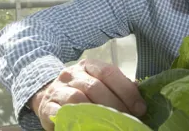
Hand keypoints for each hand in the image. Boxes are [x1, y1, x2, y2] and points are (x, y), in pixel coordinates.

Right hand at [29, 59, 146, 130]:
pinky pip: (60, 113)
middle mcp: (73, 73)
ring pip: (77, 98)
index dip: (126, 90)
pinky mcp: (47, 106)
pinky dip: (74, 120)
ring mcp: (58, 89)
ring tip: (110, 125)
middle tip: (128, 120)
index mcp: (89, 65)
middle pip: (95, 86)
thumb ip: (118, 86)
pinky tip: (87, 125)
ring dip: (97, 113)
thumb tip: (141, 95)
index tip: (140, 108)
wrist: (48, 93)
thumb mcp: (98, 81)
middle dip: (115, 105)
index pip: (108, 72)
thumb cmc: (81, 89)